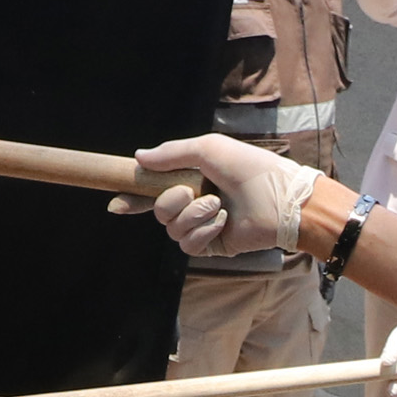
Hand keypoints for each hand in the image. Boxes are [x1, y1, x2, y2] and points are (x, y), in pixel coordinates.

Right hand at [115, 133, 319, 257]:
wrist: (282, 200)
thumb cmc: (251, 169)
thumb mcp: (209, 150)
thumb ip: (172, 153)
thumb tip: (138, 157)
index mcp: (193, 179)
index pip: (155, 190)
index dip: (134, 198)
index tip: (115, 204)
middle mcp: (195, 203)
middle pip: (158, 211)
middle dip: (169, 201)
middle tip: (191, 191)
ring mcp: (204, 226)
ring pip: (171, 229)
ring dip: (192, 215)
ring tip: (218, 205)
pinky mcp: (213, 246)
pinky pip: (188, 245)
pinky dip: (203, 231)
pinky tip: (223, 222)